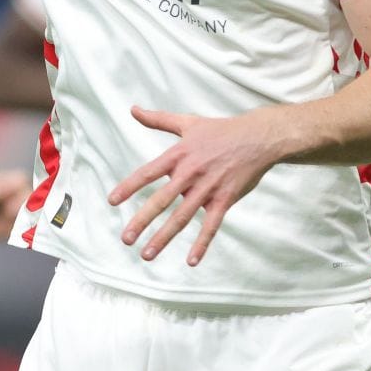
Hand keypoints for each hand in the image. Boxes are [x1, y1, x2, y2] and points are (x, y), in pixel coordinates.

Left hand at [108, 106, 278, 265]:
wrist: (258, 138)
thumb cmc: (221, 130)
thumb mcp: (188, 123)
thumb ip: (158, 120)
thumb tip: (133, 109)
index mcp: (178, 155)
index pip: (148, 173)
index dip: (129, 187)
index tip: (112, 201)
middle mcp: (190, 173)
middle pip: (162, 200)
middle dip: (142, 221)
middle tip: (126, 239)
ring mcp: (208, 188)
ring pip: (182, 217)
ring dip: (164, 237)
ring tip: (147, 254)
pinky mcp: (225, 199)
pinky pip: (211, 225)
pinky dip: (201, 243)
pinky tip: (191, 261)